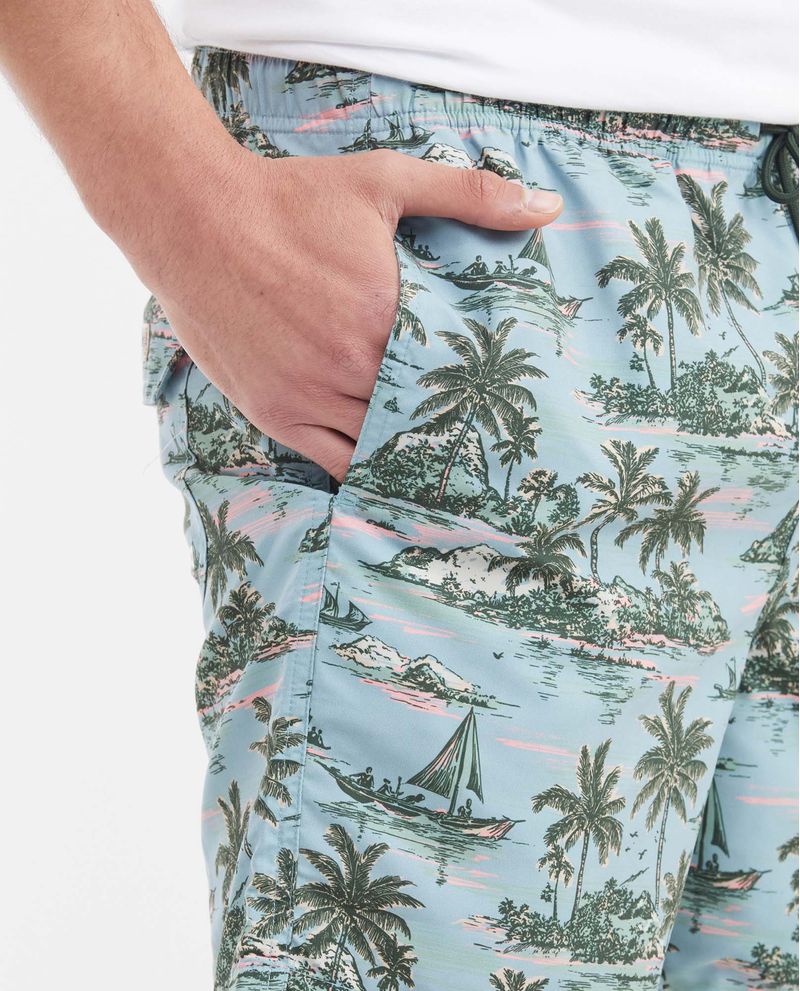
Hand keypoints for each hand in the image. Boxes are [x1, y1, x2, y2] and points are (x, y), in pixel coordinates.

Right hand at [135, 143, 563, 481]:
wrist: (194, 217)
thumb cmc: (289, 197)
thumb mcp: (383, 180)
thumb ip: (469, 194)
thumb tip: (546, 207)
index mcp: (383, 316)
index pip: (452, 374)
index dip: (480, 394)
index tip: (508, 410)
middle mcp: (348, 365)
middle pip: (419, 417)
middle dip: (451, 429)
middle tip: (489, 452)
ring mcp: (308, 395)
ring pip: (379, 447)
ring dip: (411, 454)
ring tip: (449, 470)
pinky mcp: (275, 412)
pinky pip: (332, 461)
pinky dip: (365, 471)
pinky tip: (389, 474)